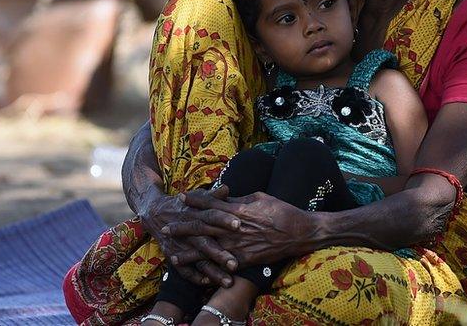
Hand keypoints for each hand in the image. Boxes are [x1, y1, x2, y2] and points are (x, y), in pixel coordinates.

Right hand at [139, 185, 239, 286]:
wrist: (154, 212)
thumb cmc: (184, 205)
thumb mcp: (196, 198)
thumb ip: (212, 197)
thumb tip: (227, 188)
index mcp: (196, 215)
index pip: (211, 216)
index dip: (224, 220)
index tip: (239, 224)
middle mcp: (188, 232)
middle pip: (205, 243)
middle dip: (220, 254)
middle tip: (235, 264)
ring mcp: (180, 245)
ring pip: (198, 261)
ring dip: (212, 272)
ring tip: (228, 282)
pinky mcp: (173, 255)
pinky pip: (184, 270)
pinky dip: (195, 277)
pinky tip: (208, 283)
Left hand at [166, 191, 317, 267]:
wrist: (300, 233)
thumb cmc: (282, 211)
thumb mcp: (259, 198)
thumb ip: (239, 199)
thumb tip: (223, 197)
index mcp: (238, 210)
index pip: (211, 204)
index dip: (195, 200)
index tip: (181, 197)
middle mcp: (235, 229)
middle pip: (203, 226)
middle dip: (183, 226)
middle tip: (165, 226)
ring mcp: (238, 246)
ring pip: (208, 248)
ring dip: (188, 250)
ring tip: (172, 251)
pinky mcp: (244, 260)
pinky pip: (221, 264)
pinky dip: (207, 267)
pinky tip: (195, 270)